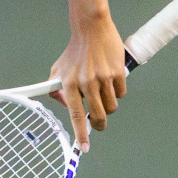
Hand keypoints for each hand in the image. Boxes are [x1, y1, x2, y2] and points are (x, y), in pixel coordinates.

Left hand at [48, 15, 127, 151]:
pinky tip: (110, 79)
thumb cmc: (75, 51)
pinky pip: (121, 93)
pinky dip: (117, 91)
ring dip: (108, 103)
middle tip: (98, 122)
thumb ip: (56, 88)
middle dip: (99, 123)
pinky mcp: (117, 73)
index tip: (84, 147)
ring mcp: (103, 78)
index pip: (75, 114)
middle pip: (98, 115)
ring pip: (112, 106)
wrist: (91, 29)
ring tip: (101, 89)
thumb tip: (62, 105)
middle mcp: (85, 82)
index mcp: (69, 83)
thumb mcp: (59, 69)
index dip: (80, 133)